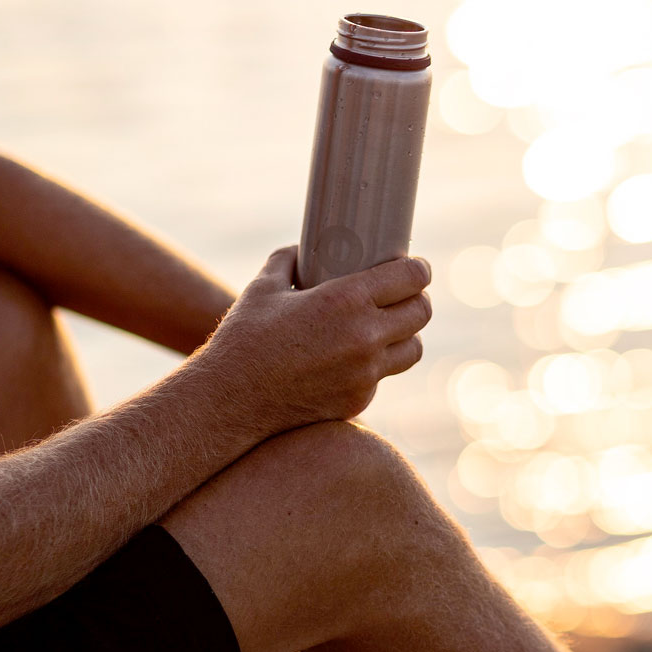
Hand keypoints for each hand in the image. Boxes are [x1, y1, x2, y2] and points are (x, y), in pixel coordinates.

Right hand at [198, 245, 430, 431]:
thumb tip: (302, 250)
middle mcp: (364, 337)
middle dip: (418, 299)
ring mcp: (366, 373)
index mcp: (346, 300)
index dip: (419, 269)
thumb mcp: (264, 288)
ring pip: (413, 349)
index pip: (410, 278)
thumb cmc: (244, 339)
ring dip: (407, 335)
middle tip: (407, 295)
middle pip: (421, 313)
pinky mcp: (359, 401)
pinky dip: (376, 366)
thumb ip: (288, 261)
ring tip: (391, 328)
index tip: (418, 267)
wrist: (230, 402)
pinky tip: (357, 358)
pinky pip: (382, 377)